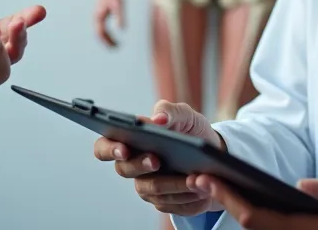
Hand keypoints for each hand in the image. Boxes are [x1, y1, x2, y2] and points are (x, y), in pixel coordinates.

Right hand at [93, 100, 224, 216]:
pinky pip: (172, 205)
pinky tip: (201, 190)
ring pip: (152, 190)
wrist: (213, 152)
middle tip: (156, 161)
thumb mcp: (184, 115)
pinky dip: (188, 197)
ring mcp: (147, 186)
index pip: (104, 147)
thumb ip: (169, 111)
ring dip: (173, 184)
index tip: (123, 148)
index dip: (109, 149)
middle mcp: (133, 166)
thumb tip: (157, 119)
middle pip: (124, 170)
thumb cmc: (190, 130)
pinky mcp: (165, 202)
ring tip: (192, 178)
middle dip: (140, 165)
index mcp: (130, 141)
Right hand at [95, 0, 124, 47]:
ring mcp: (98, 16)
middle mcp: (96, 18)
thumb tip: (122, 30)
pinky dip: (107, 33)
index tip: (115, 47)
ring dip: (107, 38)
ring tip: (116, 44)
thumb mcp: (119, 6)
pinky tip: (113, 34)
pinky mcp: (101, 14)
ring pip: (100, 32)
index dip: (108, 42)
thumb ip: (120, 17)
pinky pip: (102, 27)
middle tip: (117, 48)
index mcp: (99, 18)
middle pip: (100, 35)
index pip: (101, 34)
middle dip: (107, 42)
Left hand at [190, 175, 317, 229]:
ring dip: (232, 208)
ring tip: (210, 183)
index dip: (229, 199)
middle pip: (250, 227)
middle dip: (222, 201)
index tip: (208, 178)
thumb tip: (302, 185)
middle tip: (197, 177)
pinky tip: (237, 196)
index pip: (258, 219)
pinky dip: (249, 215)